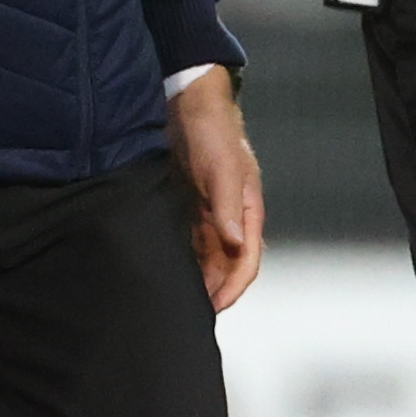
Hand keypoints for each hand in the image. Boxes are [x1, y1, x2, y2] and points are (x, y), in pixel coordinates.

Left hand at [173, 70, 264, 310]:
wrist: (190, 101)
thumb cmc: (213, 131)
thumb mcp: (221, 168)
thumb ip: (228, 207)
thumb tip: (235, 243)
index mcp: (248, 211)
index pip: (248, 261)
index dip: (233, 289)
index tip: (214, 310)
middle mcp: (232, 216)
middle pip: (228, 265)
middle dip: (215, 291)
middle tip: (190, 315)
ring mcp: (212, 212)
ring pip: (209, 257)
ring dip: (199, 278)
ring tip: (177, 298)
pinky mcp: (192, 205)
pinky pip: (191, 241)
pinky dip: (184, 258)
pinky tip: (167, 269)